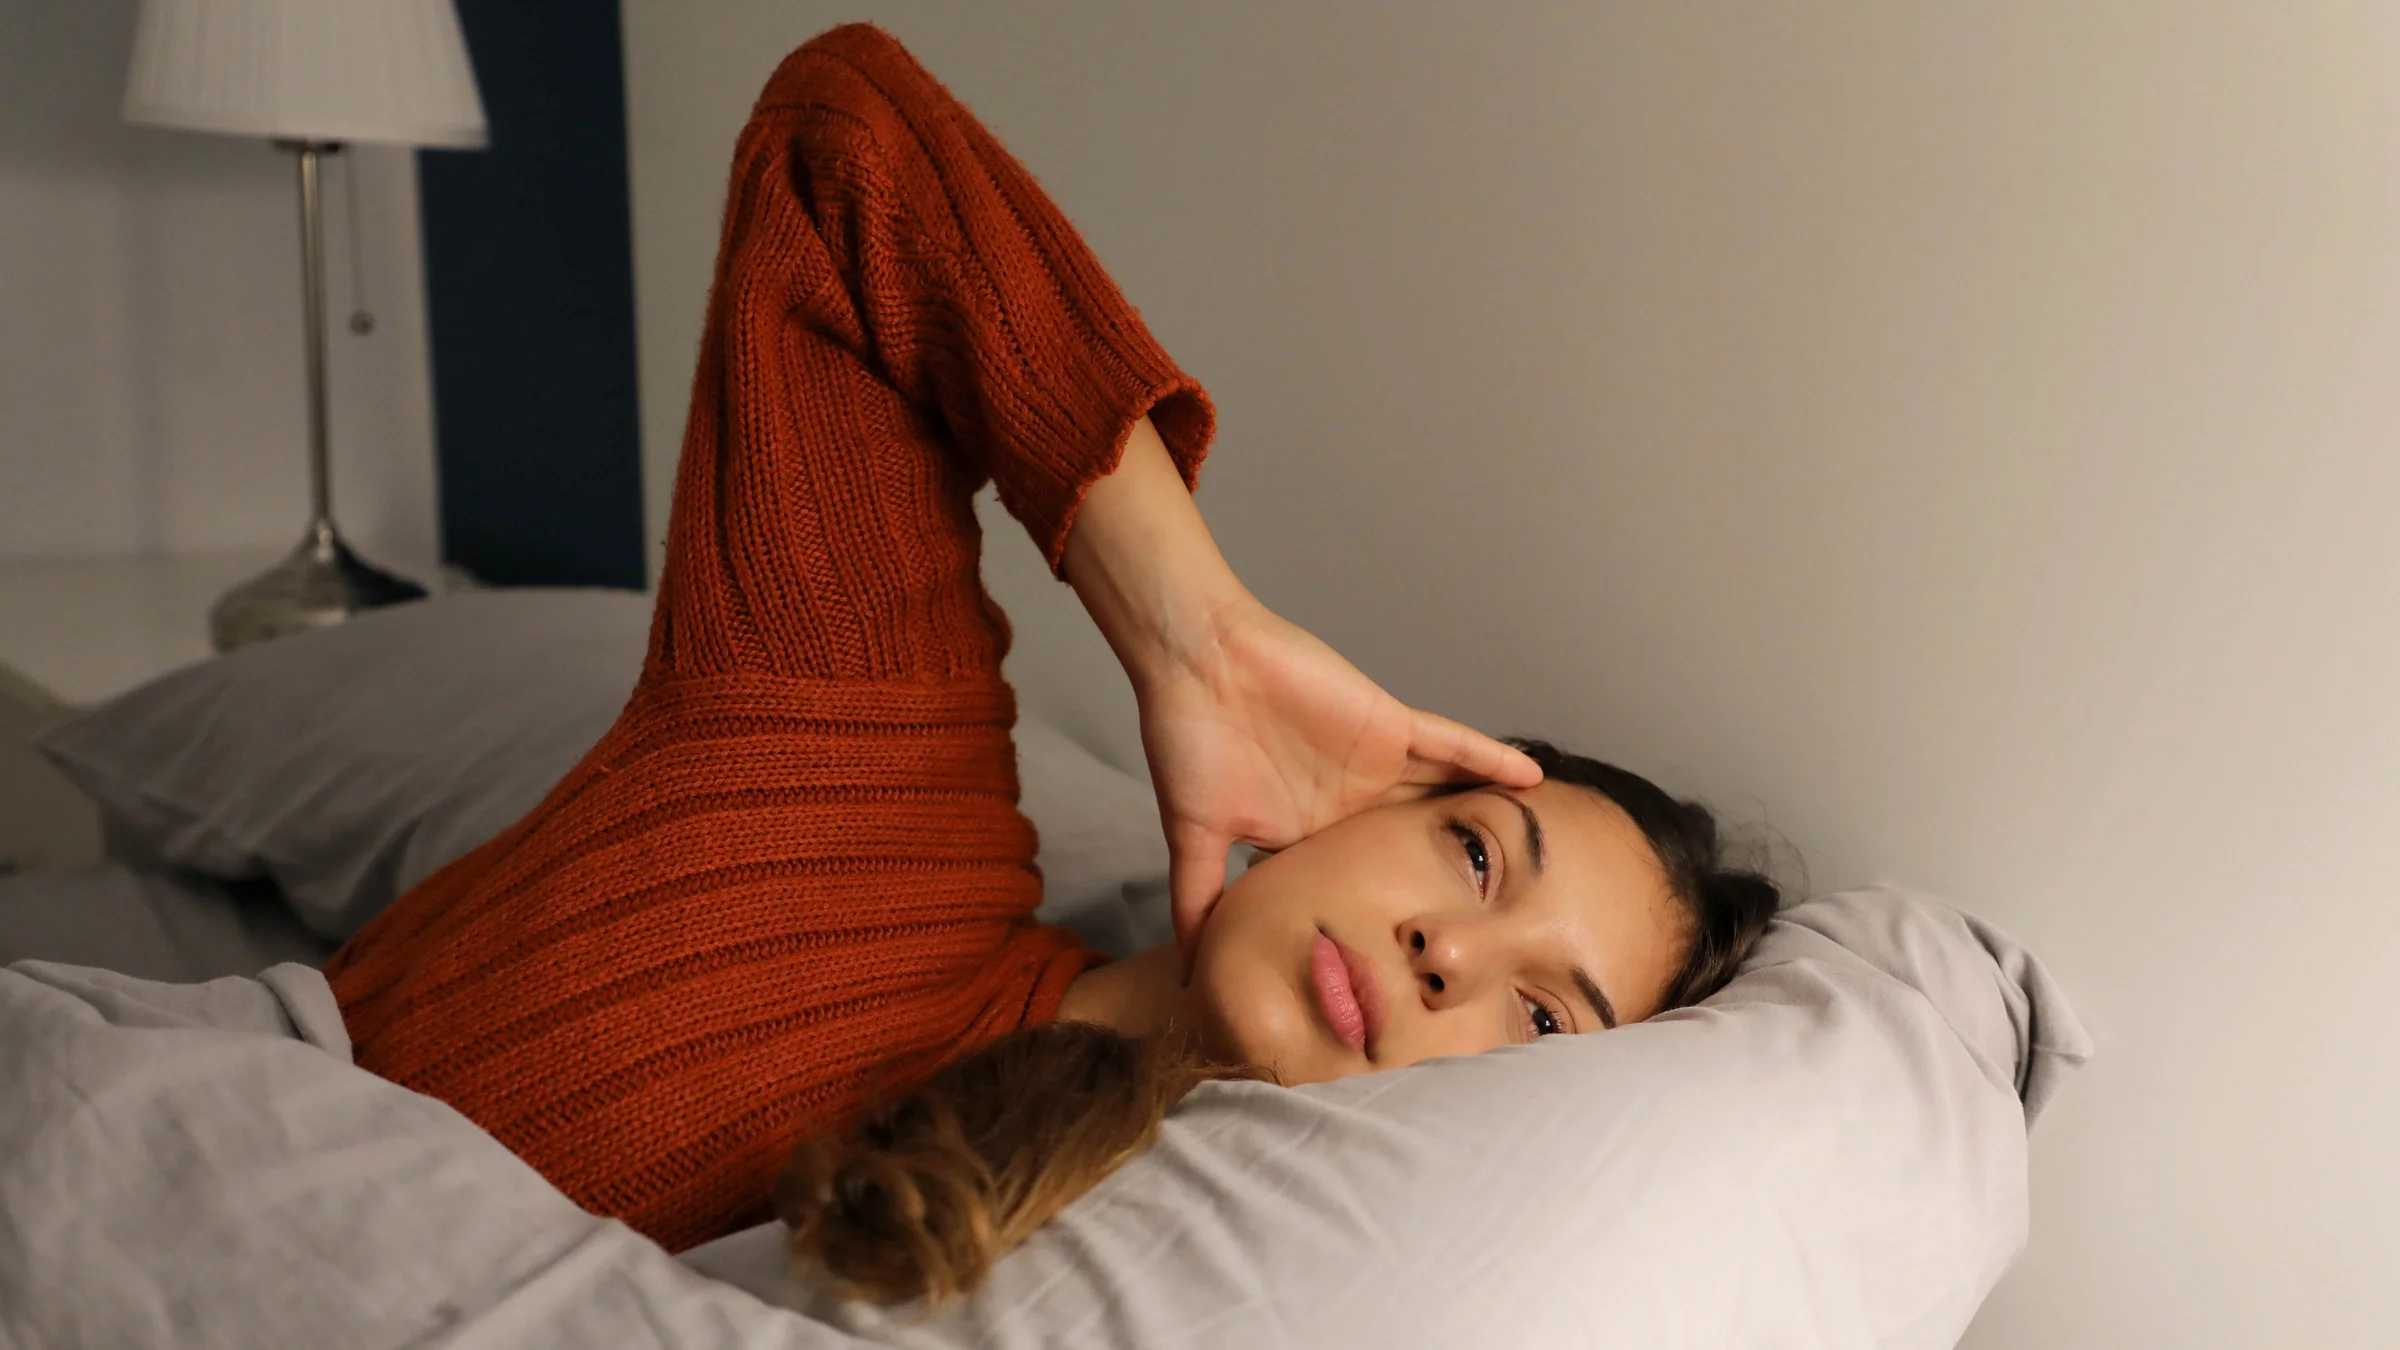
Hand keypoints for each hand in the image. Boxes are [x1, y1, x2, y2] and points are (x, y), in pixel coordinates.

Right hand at [1135, 596, 1541, 968]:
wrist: (1197, 663)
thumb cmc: (1188, 740)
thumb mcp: (1194, 836)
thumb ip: (1196, 900)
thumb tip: (1183, 969)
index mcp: (1310, 833)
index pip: (1361, 882)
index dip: (1388, 919)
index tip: (1419, 966)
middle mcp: (1352, 802)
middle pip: (1415, 847)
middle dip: (1454, 884)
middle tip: (1498, 931)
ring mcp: (1377, 764)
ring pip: (1444, 799)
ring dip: (1485, 824)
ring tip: (1537, 860)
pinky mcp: (1389, 725)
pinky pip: (1452, 743)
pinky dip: (1489, 759)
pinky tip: (1531, 779)